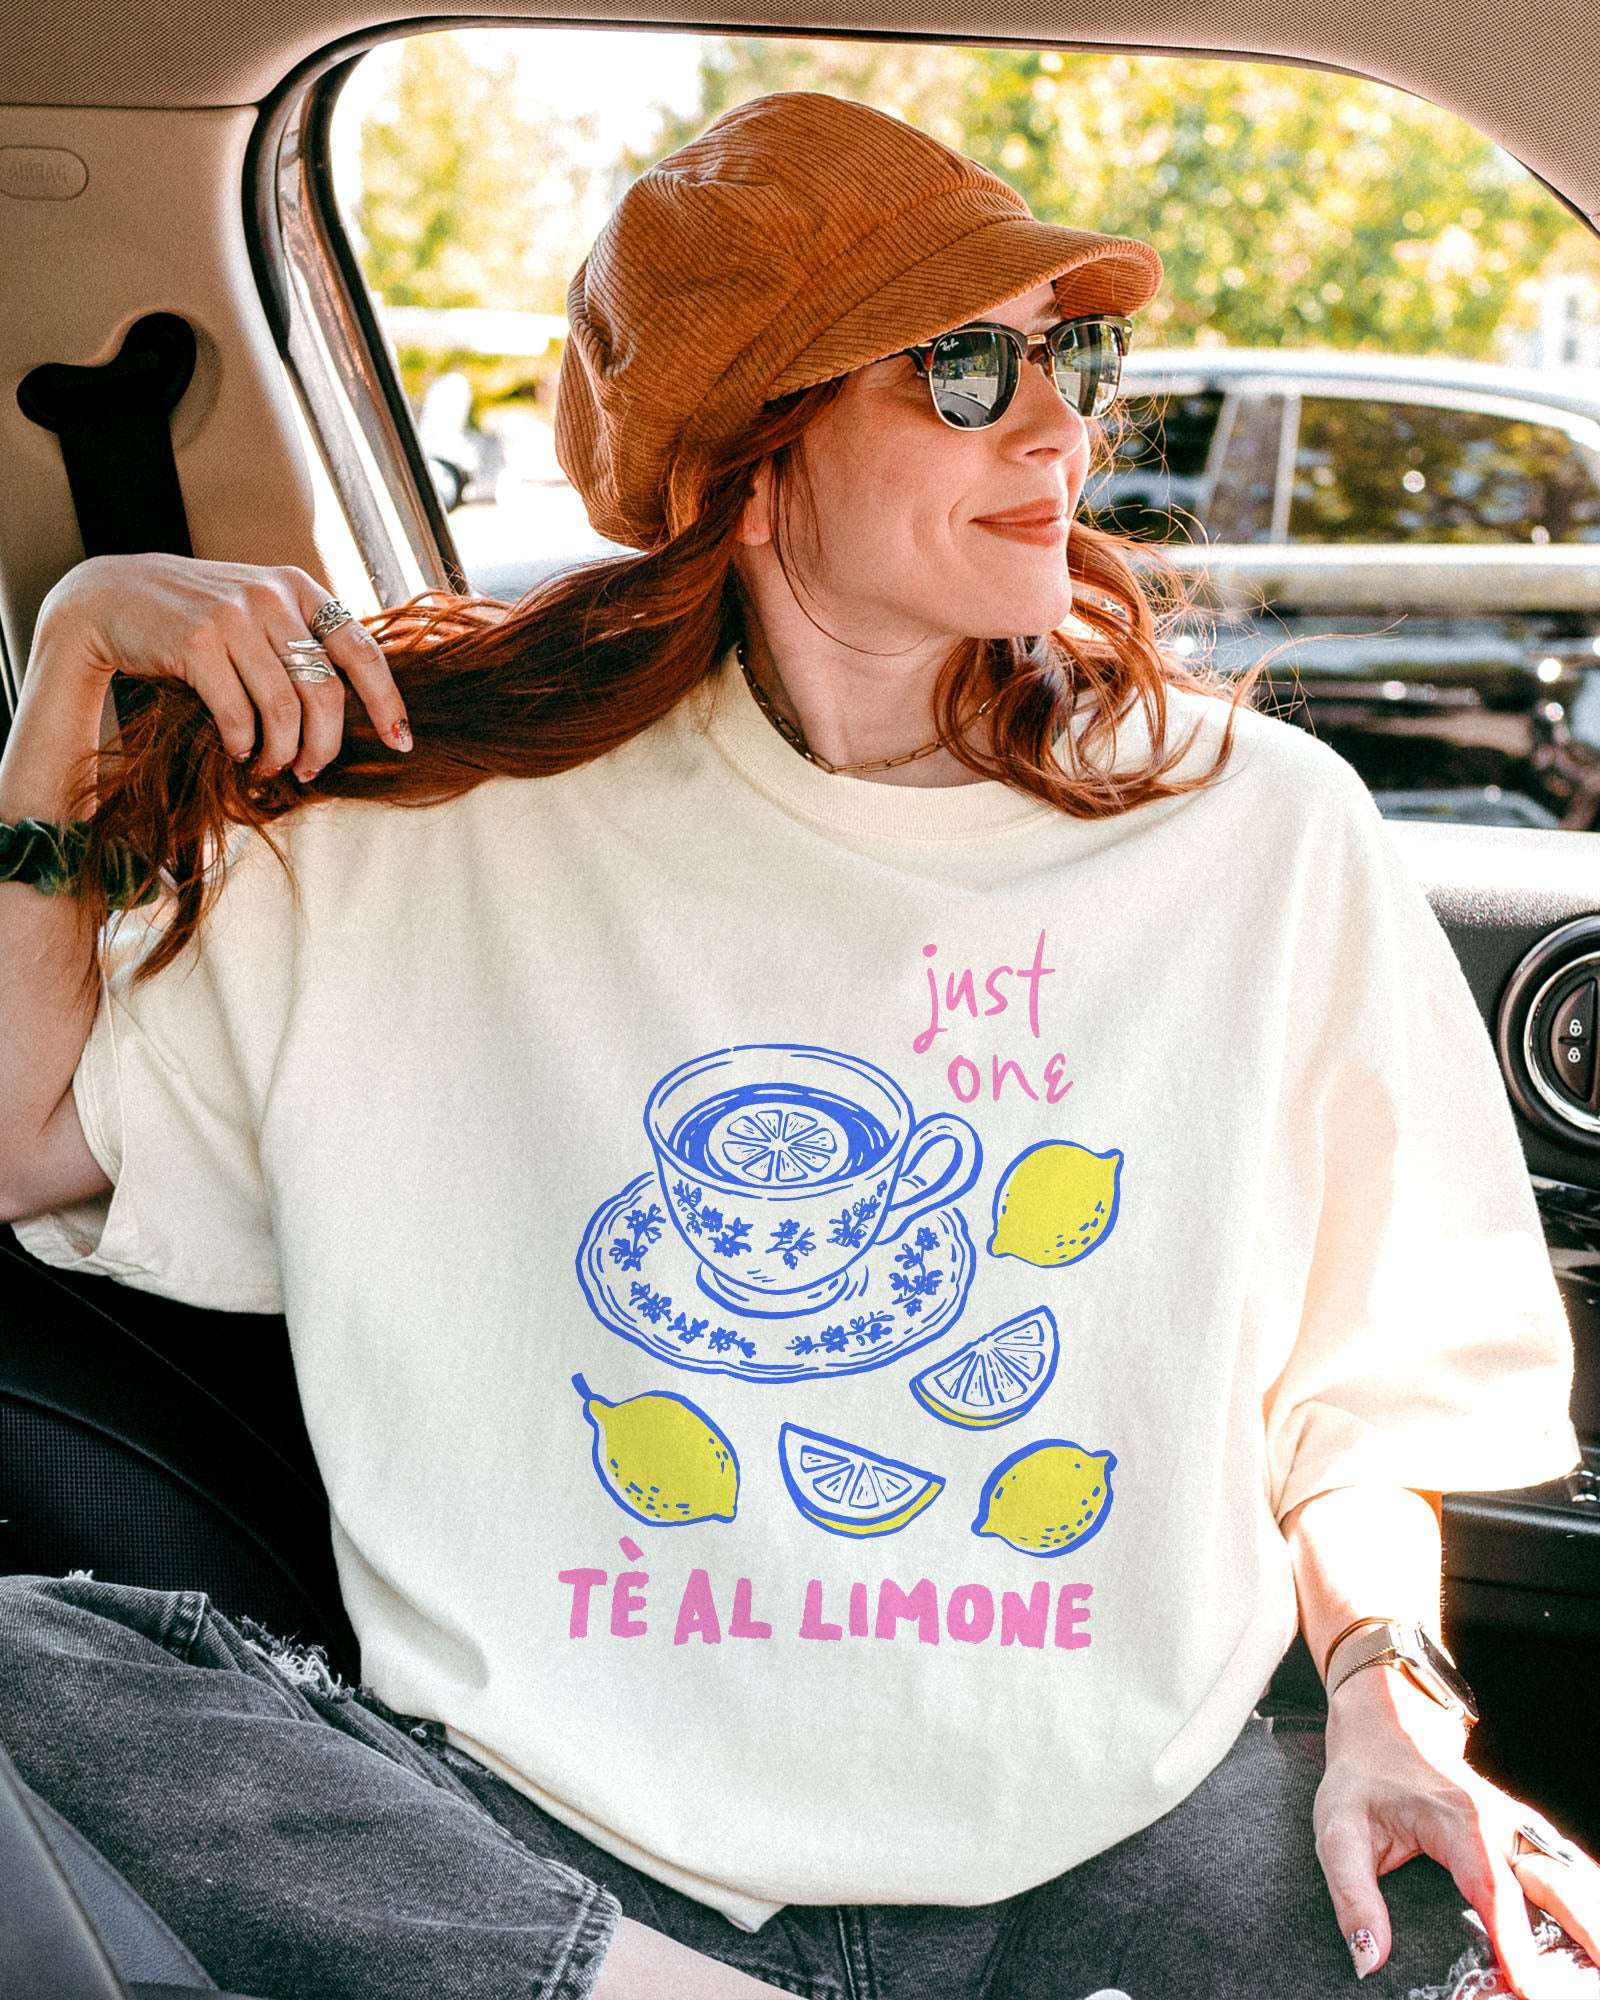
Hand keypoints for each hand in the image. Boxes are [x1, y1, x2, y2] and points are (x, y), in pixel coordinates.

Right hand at [37, 552, 411, 781]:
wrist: (113, 595)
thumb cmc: (198, 616)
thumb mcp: (259, 609)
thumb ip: (302, 640)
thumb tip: (357, 708)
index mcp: (299, 588)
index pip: (362, 651)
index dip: (387, 702)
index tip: (401, 742)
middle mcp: (272, 597)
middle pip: (325, 692)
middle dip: (324, 745)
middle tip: (308, 770)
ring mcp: (234, 616)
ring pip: (283, 710)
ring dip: (281, 754)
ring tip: (271, 768)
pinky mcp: (196, 641)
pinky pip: (238, 715)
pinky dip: (243, 745)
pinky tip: (238, 751)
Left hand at [1316, 1666, 1599, 1995]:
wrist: (1385, 1718)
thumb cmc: (1362, 1775)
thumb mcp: (1337, 1828)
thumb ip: (1352, 1895)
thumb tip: (1369, 1960)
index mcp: (1458, 1819)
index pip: (1493, 1889)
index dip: (1514, 1944)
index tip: (1528, 1989)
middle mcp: (1503, 1823)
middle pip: (1561, 1888)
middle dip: (1578, 1939)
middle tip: (1570, 1990)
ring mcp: (1523, 1830)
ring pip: (1577, 1883)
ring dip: (1586, 1931)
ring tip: (1584, 1979)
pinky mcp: (1530, 1840)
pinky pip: (1571, 1881)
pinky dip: (1582, 1916)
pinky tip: (1584, 1955)